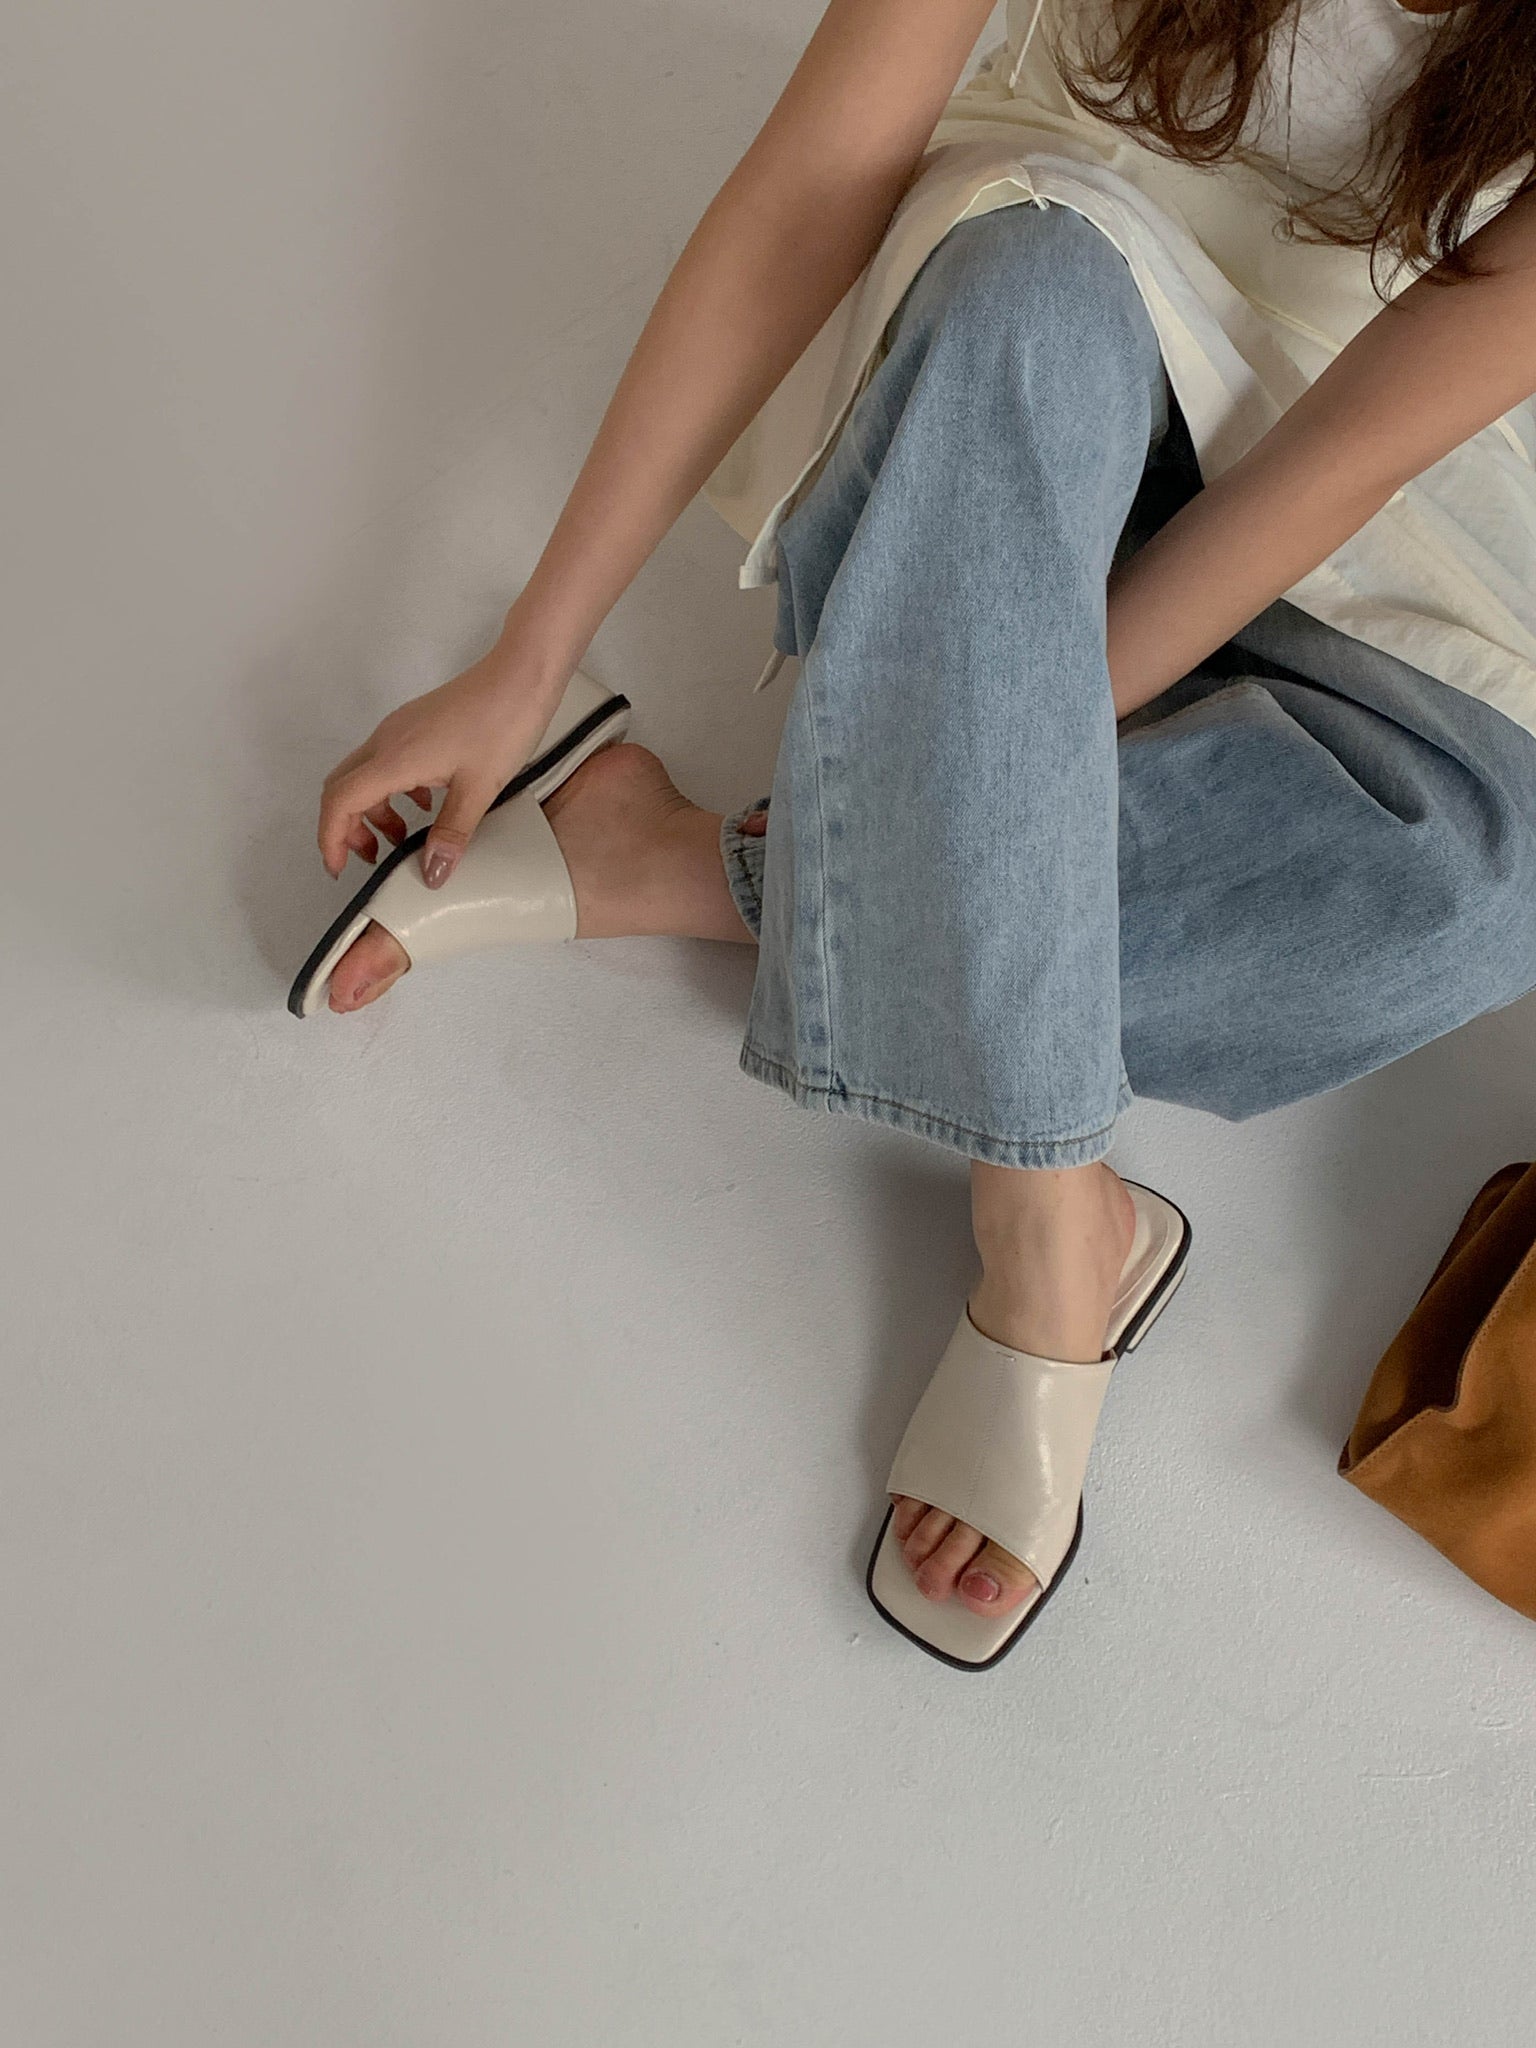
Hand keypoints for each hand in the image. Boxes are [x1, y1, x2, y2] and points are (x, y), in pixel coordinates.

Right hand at [316, 641, 566, 888]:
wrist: (520, 675)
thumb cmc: (502, 723)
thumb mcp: (478, 789)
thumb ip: (451, 834)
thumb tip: (432, 874)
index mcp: (393, 759)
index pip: (340, 801)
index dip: (331, 838)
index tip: (339, 868)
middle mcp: (386, 741)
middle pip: (342, 787)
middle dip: (346, 828)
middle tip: (369, 859)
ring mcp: (398, 730)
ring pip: (364, 775)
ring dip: (372, 811)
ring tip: (400, 838)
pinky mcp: (414, 725)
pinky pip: (386, 763)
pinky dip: (393, 791)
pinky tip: (424, 805)